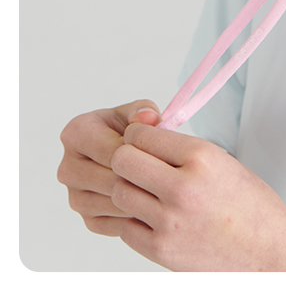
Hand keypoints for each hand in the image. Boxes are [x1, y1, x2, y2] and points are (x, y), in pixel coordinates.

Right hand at [57, 99, 161, 233]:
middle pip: (110, 180)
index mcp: (75, 134)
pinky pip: (113, 224)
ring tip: (163, 191)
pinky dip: (135, 217)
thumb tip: (148, 118)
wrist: (126, 155)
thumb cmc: (132, 129)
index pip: (111, 151)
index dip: (140, 155)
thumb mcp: (139, 112)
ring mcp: (74, 196)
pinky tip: (154, 206)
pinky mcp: (87, 219)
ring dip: (140, 200)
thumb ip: (144, 110)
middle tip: (167, 178)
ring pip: (112, 204)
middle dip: (140, 179)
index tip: (162, 156)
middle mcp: (68, 167)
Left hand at [107, 124, 285, 270]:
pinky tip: (150, 216)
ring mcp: (169, 222)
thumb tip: (147, 139)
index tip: (140, 138)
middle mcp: (182, 187)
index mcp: (202, 157)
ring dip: (127, 188)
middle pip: (123, 161)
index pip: (143, 135)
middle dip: (125, 157)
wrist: (270, 253)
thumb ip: (184, 151)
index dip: (137, 134)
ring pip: (120, 193)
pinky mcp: (162, 250)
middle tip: (135, 162)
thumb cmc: (252, 207)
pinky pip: (125, 227)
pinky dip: (132, 219)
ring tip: (144, 191)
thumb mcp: (224, 162)